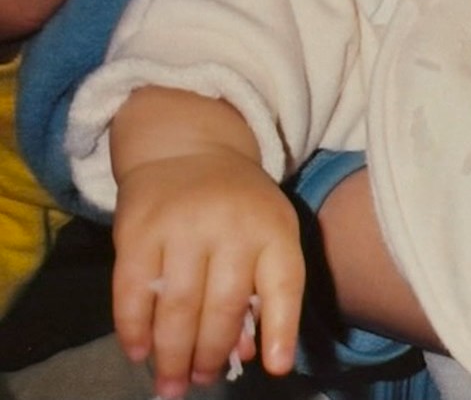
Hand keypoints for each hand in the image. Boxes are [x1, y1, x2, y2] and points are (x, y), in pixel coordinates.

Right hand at [111, 91, 303, 398]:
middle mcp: (232, 227)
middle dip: (211, 354)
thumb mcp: (267, 234)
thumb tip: (249, 354)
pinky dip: (134, 328)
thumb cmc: (239, 206)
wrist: (188, 149)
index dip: (282, 329)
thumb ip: (264, 290)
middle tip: (201, 382)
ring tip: (171, 384)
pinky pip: (132, 290)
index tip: (276, 368)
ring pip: (177, 305)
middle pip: (223, 305)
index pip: (284, 283)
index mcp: (274, 229)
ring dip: (172, 353)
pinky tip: (138, 353)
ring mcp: (183, 226)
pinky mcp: (138, 229)